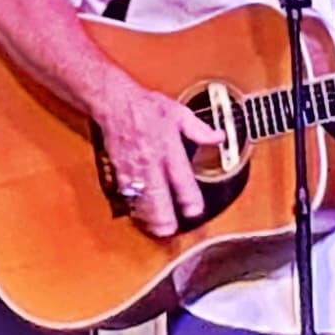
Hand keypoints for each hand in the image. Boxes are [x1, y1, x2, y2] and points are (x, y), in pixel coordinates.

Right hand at [92, 82, 221, 239]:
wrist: (115, 103)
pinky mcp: (121, 172)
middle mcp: (151, 162)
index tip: (194, 210)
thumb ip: (200, 130)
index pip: (182, 181)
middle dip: (165, 218)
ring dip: (150, 218)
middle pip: (158, 198)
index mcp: (169, 148)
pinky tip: (142, 217)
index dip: (189, 200)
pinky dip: (135, 209)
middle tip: (173, 231)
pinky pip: (128, 196)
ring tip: (159, 231)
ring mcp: (134, 169)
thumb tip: (219, 137)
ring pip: (142, 201)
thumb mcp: (179, 113)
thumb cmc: (147, 107)